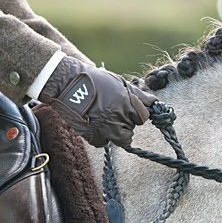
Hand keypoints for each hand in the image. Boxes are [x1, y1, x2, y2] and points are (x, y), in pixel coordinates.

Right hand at [40, 57, 156, 147]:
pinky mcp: (91, 135)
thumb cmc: (95, 80)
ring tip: (108, 122)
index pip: (144, 117)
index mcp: (127, 102)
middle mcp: (118, 116)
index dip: (137, 114)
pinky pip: (103, 142)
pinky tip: (96, 125)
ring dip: (117, 132)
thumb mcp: (120, 82)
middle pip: (132, 128)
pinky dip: (101, 137)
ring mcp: (105, 127)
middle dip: (127, 122)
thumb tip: (154, 102)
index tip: (131, 112)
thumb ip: (138, 95)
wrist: (67, 83)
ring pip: (122, 139)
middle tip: (116, 114)